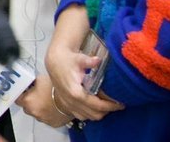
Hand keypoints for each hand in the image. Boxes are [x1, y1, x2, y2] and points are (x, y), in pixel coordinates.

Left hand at [15, 73, 70, 127]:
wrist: (72, 99)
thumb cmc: (56, 89)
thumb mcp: (40, 79)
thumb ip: (31, 82)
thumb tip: (29, 82)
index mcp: (27, 101)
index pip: (17, 98)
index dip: (20, 93)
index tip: (23, 91)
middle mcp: (33, 112)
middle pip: (26, 106)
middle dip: (29, 101)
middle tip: (35, 94)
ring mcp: (42, 119)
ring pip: (36, 113)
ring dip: (39, 107)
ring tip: (46, 100)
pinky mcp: (52, 123)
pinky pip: (46, 118)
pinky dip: (47, 113)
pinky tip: (53, 106)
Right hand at [45, 8, 124, 122]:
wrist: (52, 57)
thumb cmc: (65, 55)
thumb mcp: (76, 55)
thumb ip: (86, 59)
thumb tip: (95, 59)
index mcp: (68, 84)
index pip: (85, 100)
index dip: (101, 104)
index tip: (115, 103)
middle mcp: (65, 93)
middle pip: (86, 110)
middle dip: (103, 110)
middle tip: (117, 106)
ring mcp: (64, 98)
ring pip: (82, 113)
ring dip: (97, 113)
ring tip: (109, 108)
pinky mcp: (65, 100)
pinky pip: (78, 112)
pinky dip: (89, 113)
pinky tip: (96, 109)